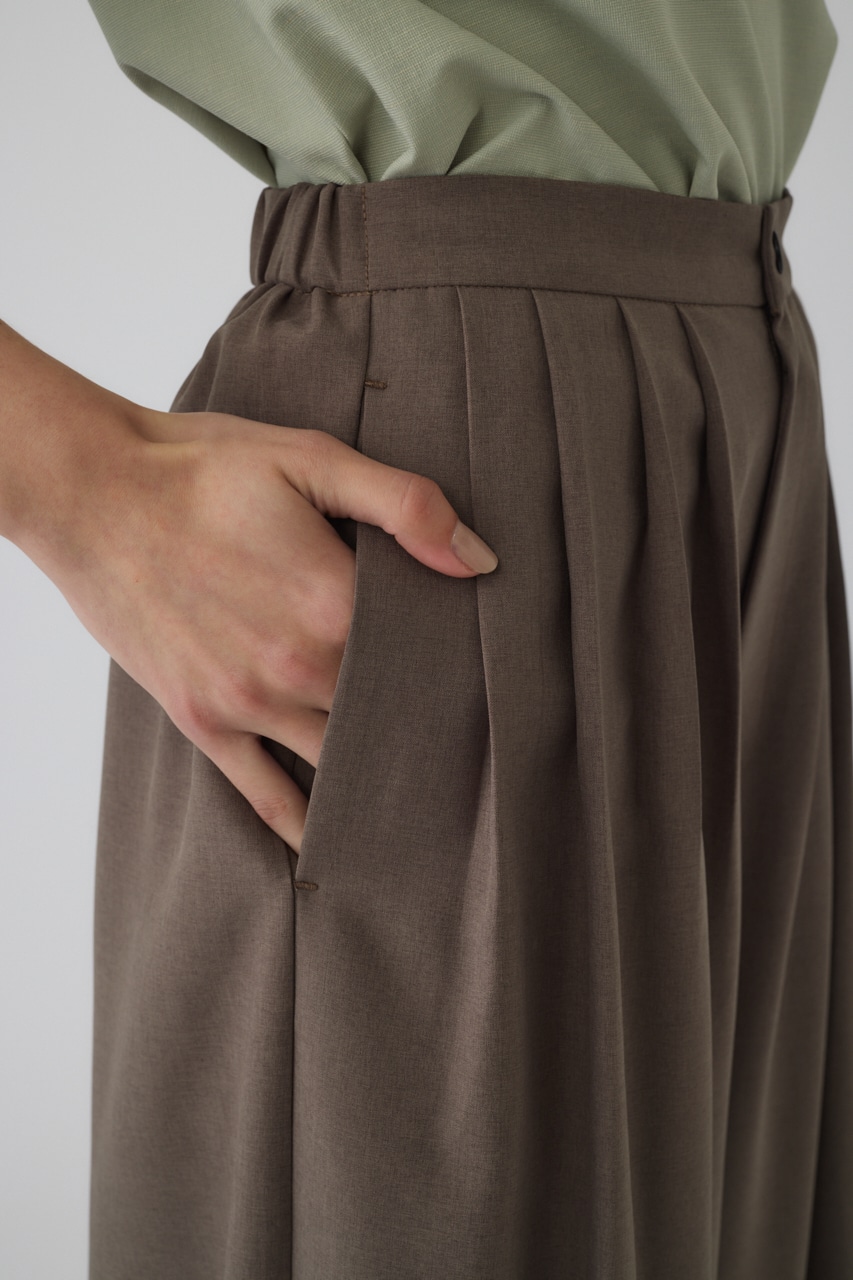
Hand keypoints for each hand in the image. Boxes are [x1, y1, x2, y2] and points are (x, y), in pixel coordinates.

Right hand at [34, 407, 498, 853]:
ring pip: (337, 761)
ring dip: (377, 778)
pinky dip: (302, 824)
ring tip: (426, 803)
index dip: (459, 672)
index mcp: (333, 601)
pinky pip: (263, 793)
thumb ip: (403, 505)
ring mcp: (246, 701)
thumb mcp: (310, 457)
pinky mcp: (202, 719)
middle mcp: (297, 665)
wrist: (92, 492)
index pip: (425, 659)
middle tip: (472, 752)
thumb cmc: (201, 470)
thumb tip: (479, 561)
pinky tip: (334, 844)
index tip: (489, 690)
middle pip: (387, 717)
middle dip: (426, 729)